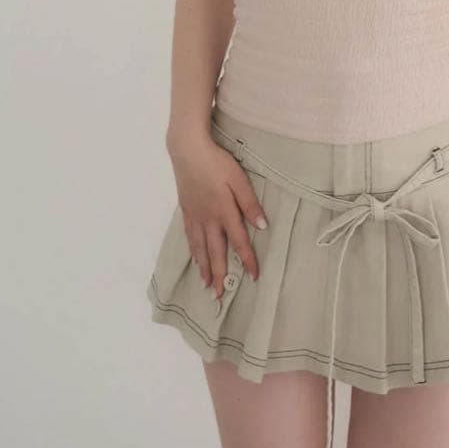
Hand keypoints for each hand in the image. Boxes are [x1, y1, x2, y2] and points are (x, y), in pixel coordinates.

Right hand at [166, 132, 267, 295]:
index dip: (246, 260)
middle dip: (219, 274)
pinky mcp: (186, 210)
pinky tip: (195, 257)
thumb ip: (249, 203)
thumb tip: (262, 226)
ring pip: (200, 248)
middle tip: (218, 296)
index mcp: (224, 212)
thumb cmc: (217, 163)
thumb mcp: (239, 179)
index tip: (253, 276)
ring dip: (204, 267)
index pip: (238, 242)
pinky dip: (193, 251)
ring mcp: (195, 216)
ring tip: (206, 284)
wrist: (187, 151)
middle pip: (215, 252)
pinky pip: (190, 237)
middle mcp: (208, 219)